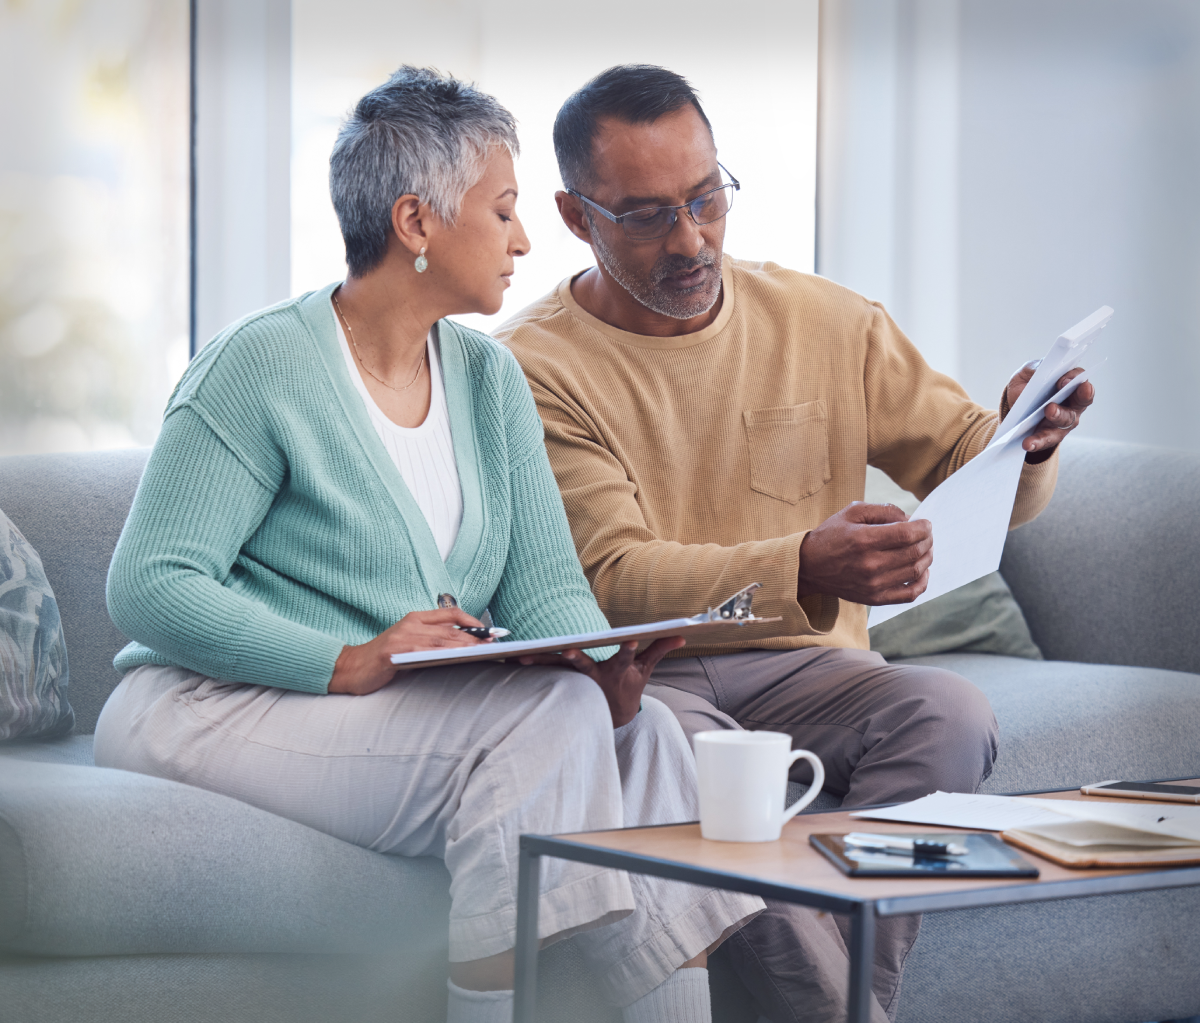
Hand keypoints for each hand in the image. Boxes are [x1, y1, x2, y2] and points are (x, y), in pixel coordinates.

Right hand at [329, 608, 485, 694]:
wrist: (350, 668)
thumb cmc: (383, 658)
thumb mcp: (409, 642)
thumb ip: (431, 639)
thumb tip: (464, 645)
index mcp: (415, 618)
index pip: (450, 613)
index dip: (473, 621)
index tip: (490, 632)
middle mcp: (410, 624)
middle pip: (449, 627)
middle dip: (474, 636)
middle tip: (493, 643)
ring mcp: (401, 637)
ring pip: (440, 639)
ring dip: (463, 645)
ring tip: (482, 651)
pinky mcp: (393, 652)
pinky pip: (423, 652)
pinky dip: (442, 654)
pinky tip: (456, 658)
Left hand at [516, 636, 686, 726]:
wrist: (612, 716)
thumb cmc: (628, 686)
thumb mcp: (645, 669)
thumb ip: (660, 649)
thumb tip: (682, 634)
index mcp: (617, 670)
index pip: (625, 657)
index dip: (628, 649)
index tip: (630, 639)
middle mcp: (595, 675)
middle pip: (584, 664)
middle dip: (575, 657)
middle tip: (567, 649)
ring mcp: (577, 679)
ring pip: (557, 668)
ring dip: (540, 662)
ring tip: (522, 657)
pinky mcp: (561, 680)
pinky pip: (544, 671)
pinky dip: (529, 666)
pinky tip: (511, 660)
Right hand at [797, 502, 931, 605]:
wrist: (809, 567)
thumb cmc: (831, 536)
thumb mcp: (851, 512)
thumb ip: (883, 510)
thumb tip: (910, 519)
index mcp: (864, 540)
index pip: (907, 534)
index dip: (923, 528)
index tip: (925, 523)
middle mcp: (870, 564)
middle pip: (914, 552)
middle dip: (927, 540)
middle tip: (926, 534)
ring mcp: (873, 584)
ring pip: (915, 571)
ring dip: (927, 557)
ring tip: (925, 548)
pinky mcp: (875, 598)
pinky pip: (909, 594)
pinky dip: (923, 583)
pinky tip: (922, 571)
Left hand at [1005, 364, 1094, 462]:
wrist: (1016, 404)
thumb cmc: (1029, 383)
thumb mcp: (1027, 373)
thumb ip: (1034, 369)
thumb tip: (1039, 372)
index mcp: (1070, 384)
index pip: (1080, 379)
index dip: (1074, 380)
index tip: (1062, 382)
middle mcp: (1073, 403)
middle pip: (1078, 404)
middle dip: (1067, 404)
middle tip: (1050, 407)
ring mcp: (1065, 420)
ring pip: (1064, 423)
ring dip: (1053, 422)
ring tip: (1042, 419)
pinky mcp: (1052, 435)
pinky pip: (1046, 440)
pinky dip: (1037, 442)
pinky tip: (1028, 444)